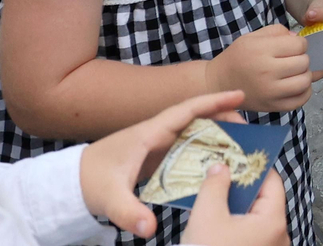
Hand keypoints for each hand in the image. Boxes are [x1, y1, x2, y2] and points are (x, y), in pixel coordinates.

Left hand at [78, 90, 246, 238]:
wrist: (73, 182)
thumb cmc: (90, 182)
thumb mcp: (110, 198)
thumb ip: (129, 212)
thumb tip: (149, 228)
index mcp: (149, 133)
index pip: (186, 110)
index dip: (213, 101)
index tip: (238, 95)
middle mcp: (156, 134)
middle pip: (196, 119)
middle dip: (223, 119)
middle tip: (249, 129)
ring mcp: (157, 145)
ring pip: (194, 134)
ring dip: (217, 137)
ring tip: (240, 146)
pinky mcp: (157, 158)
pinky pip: (188, 149)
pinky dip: (205, 152)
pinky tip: (218, 166)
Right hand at [182, 167, 289, 245]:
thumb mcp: (207, 215)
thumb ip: (215, 185)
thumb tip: (221, 167)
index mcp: (273, 221)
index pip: (272, 182)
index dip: (255, 167)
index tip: (239, 156)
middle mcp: (279, 236)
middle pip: (265, 200)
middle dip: (243, 186)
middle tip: (223, 173)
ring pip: (257, 218)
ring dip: (238, 205)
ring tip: (217, 195)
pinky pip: (253, 234)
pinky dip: (238, 224)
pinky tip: (219, 219)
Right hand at [207, 24, 313, 111]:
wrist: (219, 83)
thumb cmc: (237, 58)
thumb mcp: (252, 37)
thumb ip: (277, 31)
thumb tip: (297, 38)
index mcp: (261, 50)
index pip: (298, 45)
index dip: (299, 43)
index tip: (292, 46)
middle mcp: (267, 72)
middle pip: (303, 62)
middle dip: (302, 58)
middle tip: (292, 59)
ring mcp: (270, 92)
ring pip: (305, 81)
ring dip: (305, 74)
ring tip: (295, 72)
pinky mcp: (272, 107)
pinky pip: (300, 100)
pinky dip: (304, 92)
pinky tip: (296, 85)